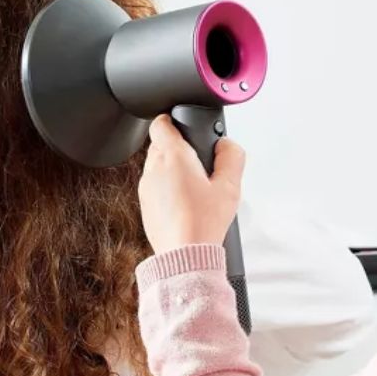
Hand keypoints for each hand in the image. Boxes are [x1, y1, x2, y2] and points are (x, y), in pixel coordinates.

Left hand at [138, 114, 245, 254]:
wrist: (185, 255)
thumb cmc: (204, 222)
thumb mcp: (230, 186)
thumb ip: (232, 156)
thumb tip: (226, 144)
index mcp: (173, 157)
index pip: (161, 123)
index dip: (173, 120)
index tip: (185, 127)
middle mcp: (154, 169)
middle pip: (161, 144)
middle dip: (179, 148)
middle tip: (200, 163)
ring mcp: (146, 187)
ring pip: (157, 166)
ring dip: (173, 169)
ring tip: (195, 186)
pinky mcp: (145, 204)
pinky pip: (155, 186)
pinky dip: (167, 188)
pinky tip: (185, 202)